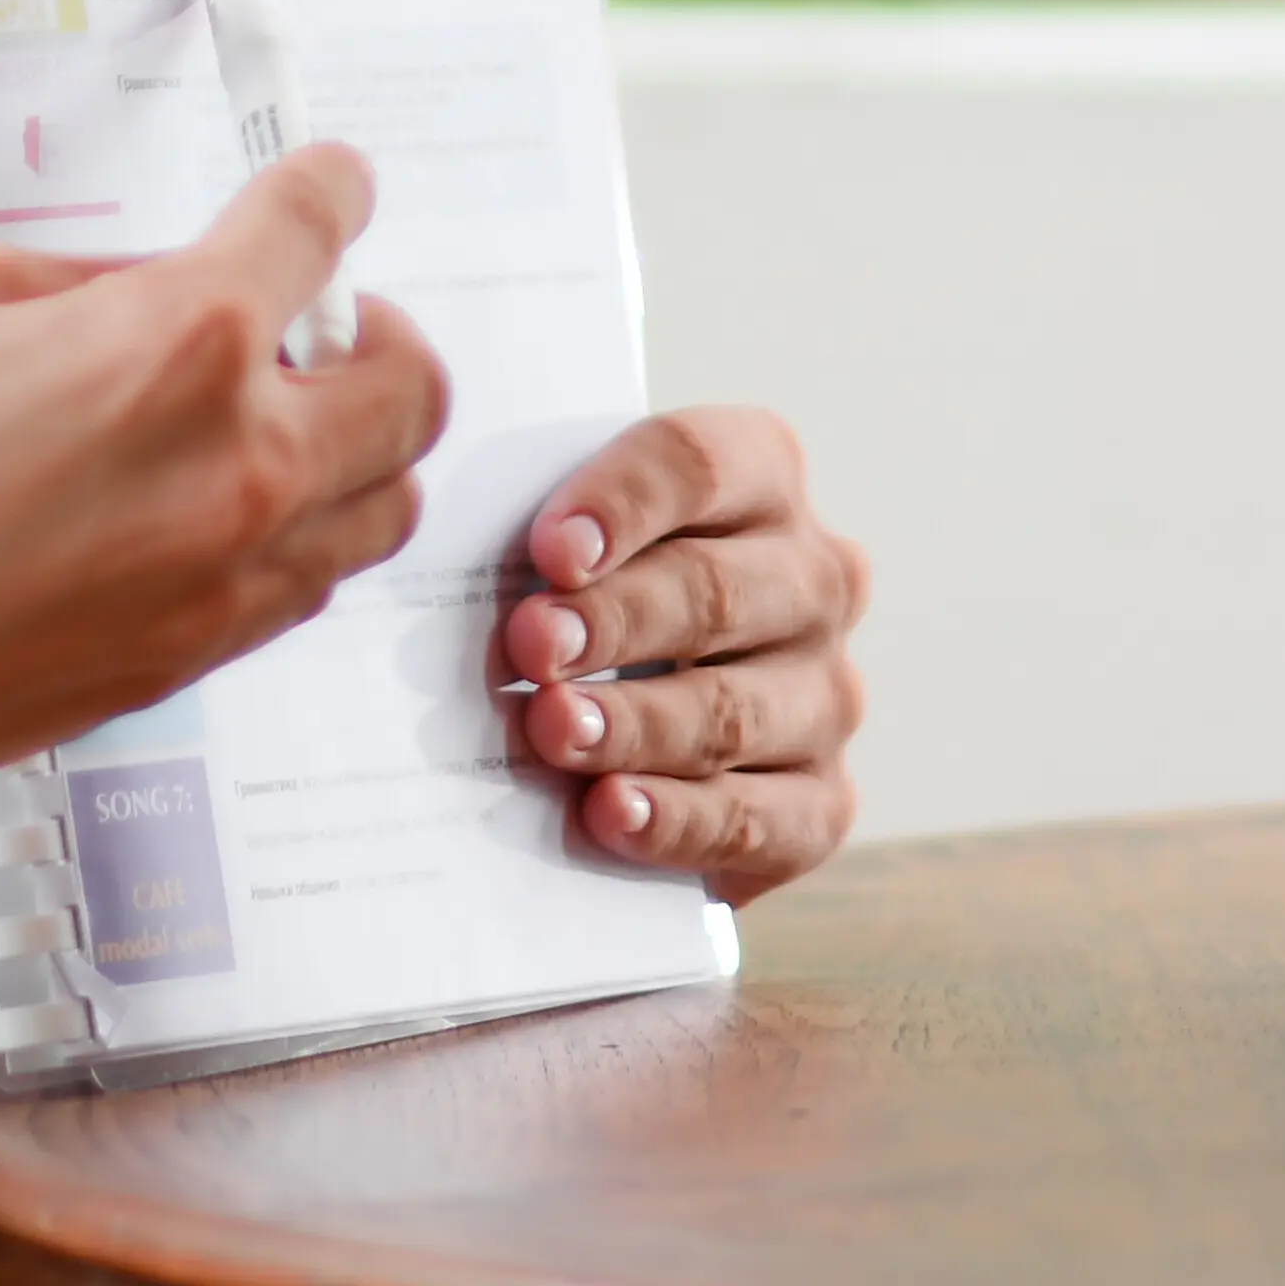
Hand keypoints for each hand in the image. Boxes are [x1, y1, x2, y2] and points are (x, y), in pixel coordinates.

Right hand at [0, 147, 450, 813]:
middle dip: (380, 332)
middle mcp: (235, 471)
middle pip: (410, 390)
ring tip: (280, 419)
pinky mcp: (186, 670)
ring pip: (381, 508)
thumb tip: (171, 285)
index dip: (329, 188)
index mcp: (183, 345)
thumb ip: (104, 282)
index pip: (319, 229)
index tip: (329, 186)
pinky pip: (301, 589)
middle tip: (324, 315)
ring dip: (356, 447)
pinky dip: (297, 534)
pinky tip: (216, 508)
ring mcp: (222, 586)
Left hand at [492, 404, 862, 900]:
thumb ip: (545, 541)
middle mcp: (813, 579)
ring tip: (555, 733)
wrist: (652, 720)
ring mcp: (824, 694)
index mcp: (761, 479)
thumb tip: (459, 571)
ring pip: (732, 709)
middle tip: (531, 647)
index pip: (700, 466)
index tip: (551, 550)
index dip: (623, 503)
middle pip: (716, 590)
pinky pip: (758, 818)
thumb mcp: (578, 545)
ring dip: (636, 725)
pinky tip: (613, 814)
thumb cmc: (597, 602)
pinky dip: (680, 820)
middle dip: (615, 621)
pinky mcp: (820, 800)